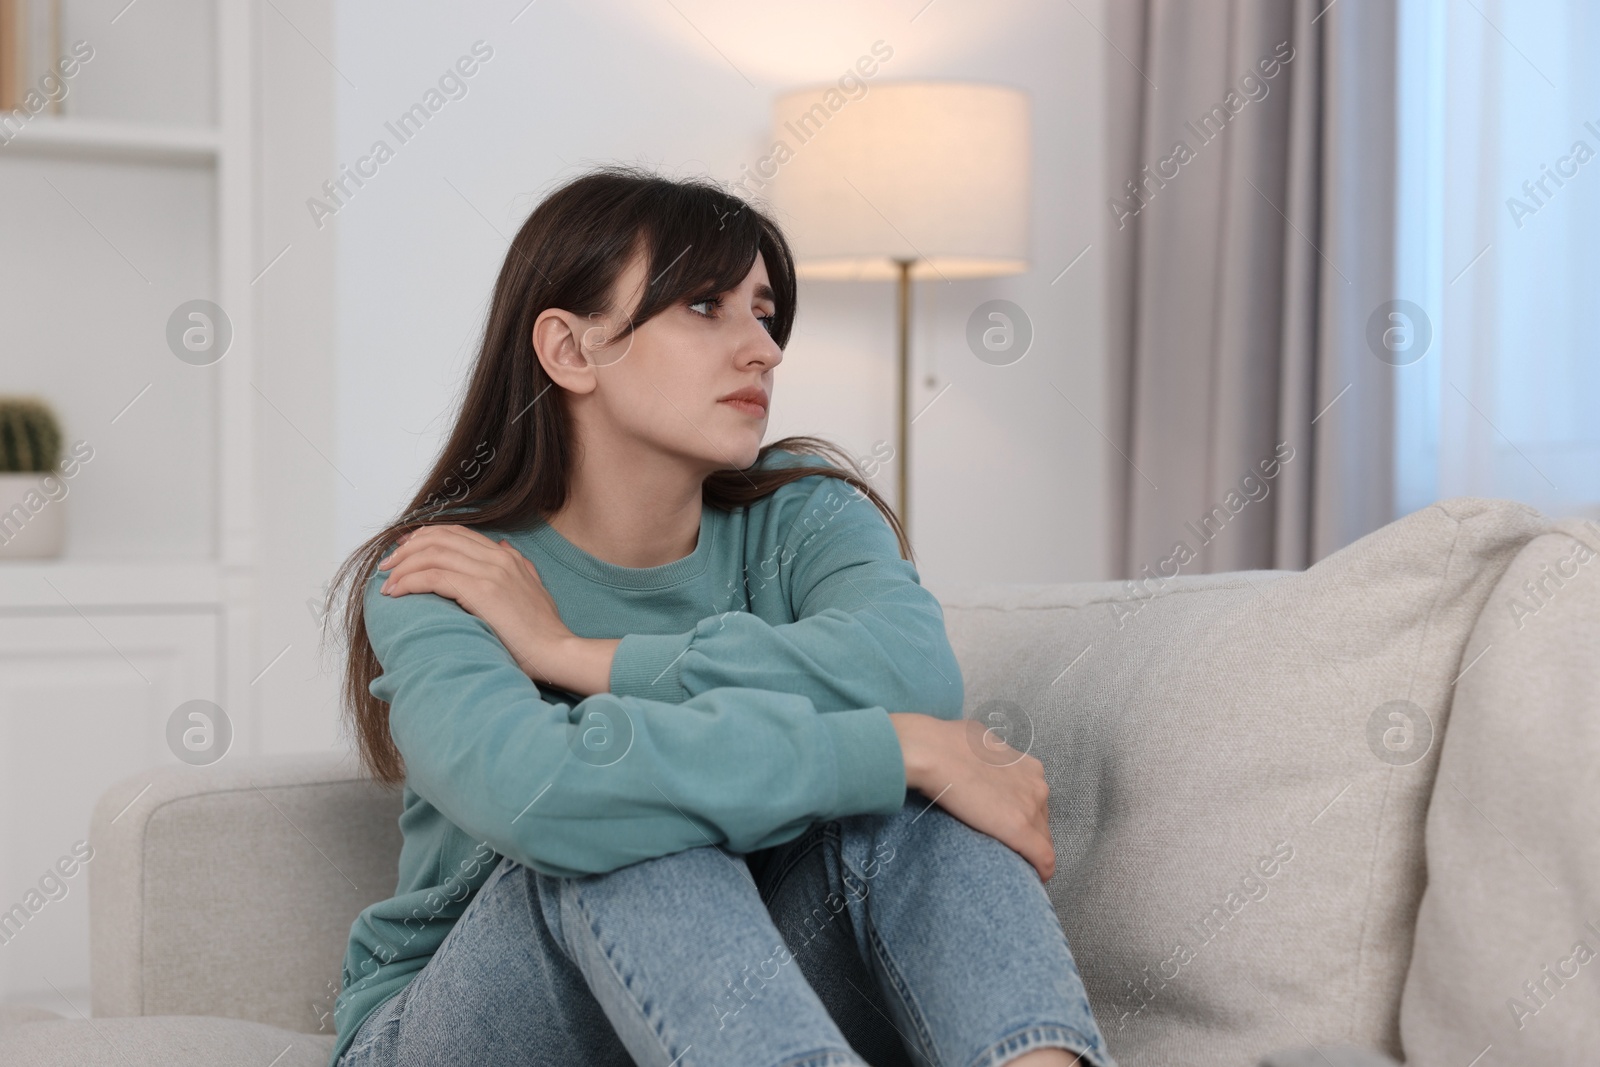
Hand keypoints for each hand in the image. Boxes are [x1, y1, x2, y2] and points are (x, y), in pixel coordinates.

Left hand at [377, 524, 584, 688]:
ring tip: (387, 583)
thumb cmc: (544, 632)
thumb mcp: (534, 589)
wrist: (557, 652)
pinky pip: (433, 576)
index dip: (423, 538)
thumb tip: (504, 546)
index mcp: (506, 556)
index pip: (455, 533)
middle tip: (387, 566)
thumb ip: (520, 565)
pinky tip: (396, 593)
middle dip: (406, 549)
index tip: (402, 551)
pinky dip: (409, 581)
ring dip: (402, 566)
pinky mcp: (480, 591)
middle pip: (439, 538)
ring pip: (432, 554)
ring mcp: (490, 572)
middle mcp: (497, 556)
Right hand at [887, 713, 1056, 881]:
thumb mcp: (978, 741)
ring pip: (1043, 839)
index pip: (1035, 800)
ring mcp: (1031, 808)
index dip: (1022, 815)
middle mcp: (1036, 785)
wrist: (934, 752)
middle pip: (1041, 820)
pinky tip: (1036, 877)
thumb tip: (976, 757)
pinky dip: (1041, 870)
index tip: (1008, 826)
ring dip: (1031, 850)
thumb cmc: (947, 744)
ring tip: (1014, 861)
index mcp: (1028, 766)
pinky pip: (1043, 858)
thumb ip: (987, 754)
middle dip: (1029, 833)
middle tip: (1006, 844)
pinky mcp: (1021, 830)